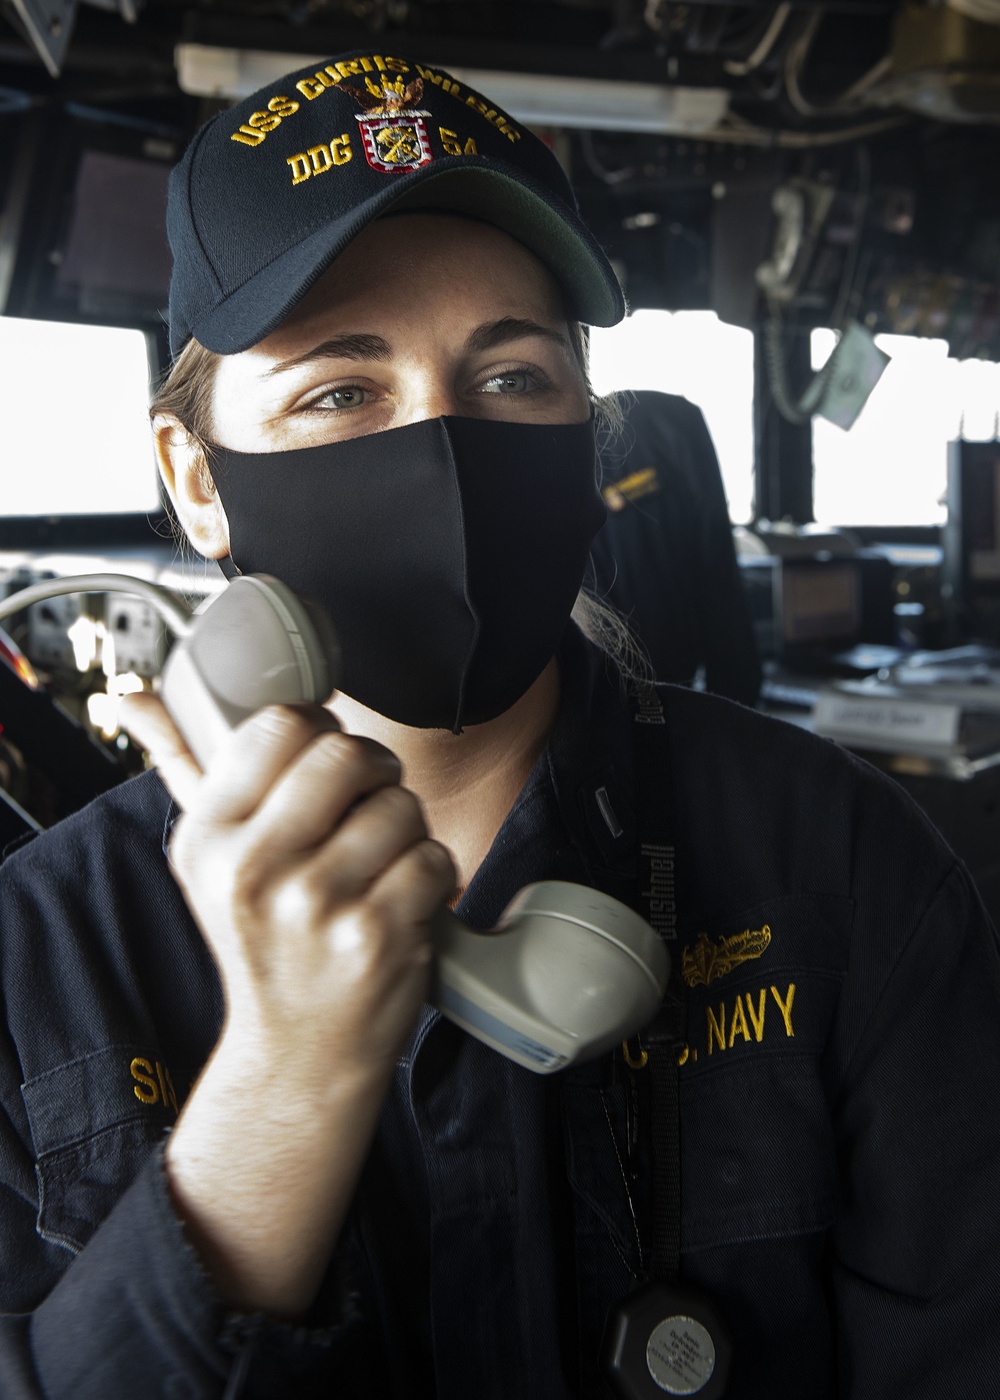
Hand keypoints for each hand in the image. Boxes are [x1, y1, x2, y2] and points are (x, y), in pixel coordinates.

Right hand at [120, 693, 454, 1311]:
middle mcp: (253, 869)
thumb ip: (183, 770)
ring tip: (381, 864)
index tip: (327, 762)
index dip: (322, 732)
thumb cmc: (263, 943)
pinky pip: (434, 856)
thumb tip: (130, 696)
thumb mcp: (210, 862)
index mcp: (209, 838)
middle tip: (370, 802)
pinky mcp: (375, 935)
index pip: (281, 725)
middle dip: (375, 770)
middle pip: (347, 753)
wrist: (298, 1055)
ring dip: (407, 827)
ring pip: (401, 805)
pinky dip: (431, 874)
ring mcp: (315, 904)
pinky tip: (401, 901)